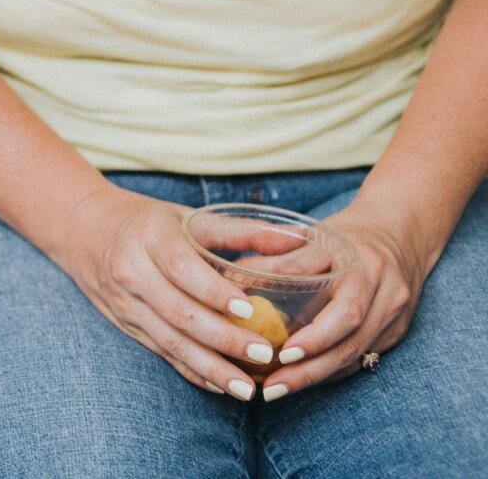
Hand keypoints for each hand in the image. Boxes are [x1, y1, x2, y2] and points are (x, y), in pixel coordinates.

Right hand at [57, 185, 281, 399]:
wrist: (82, 230)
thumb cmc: (146, 221)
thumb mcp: (188, 217)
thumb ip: (243, 232)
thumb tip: (301, 238)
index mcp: (149, 238)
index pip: (184, 269)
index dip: (217, 292)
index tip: (251, 310)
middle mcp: (132, 272)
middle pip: (181, 313)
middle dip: (225, 339)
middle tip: (265, 353)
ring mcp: (126, 303)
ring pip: (171, 342)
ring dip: (212, 368)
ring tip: (249, 389)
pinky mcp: (125, 325)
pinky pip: (162, 353)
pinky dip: (193, 372)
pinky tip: (221, 387)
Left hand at [263, 203, 432, 395]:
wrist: (400, 235)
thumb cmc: (339, 239)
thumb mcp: (306, 237)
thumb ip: (270, 259)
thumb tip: (225, 284)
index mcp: (347, 252)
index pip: (319, 285)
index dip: (300, 319)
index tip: (276, 348)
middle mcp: (375, 279)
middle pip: (346, 325)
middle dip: (309, 360)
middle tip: (272, 382)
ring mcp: (392, 307)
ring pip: (357, 349)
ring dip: (316, 374)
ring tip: (278, 389)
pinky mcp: (397, 329)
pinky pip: (363, 357)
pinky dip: (331, 371)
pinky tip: (302, 381)